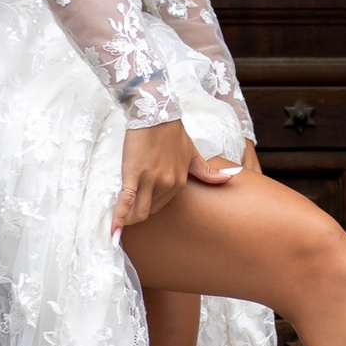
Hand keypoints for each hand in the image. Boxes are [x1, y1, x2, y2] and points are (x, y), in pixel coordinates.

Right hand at [113, 117, 235, 231]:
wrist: (156, 114)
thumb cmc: (172, 133)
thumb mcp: (193, 153)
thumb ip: (208, 171)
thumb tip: (231, 177)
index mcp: (179, 182)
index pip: (162, 205)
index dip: (149, 205)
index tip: (140, 205)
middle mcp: (167, 184)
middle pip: (149, 210)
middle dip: (139, 213)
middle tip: (128, 212)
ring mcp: (150, 180)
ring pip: (139, 212)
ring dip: (129, 220)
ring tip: (120, 224)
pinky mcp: (133, 175)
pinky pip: (126, 201)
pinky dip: (120, 217)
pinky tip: (114, 232)